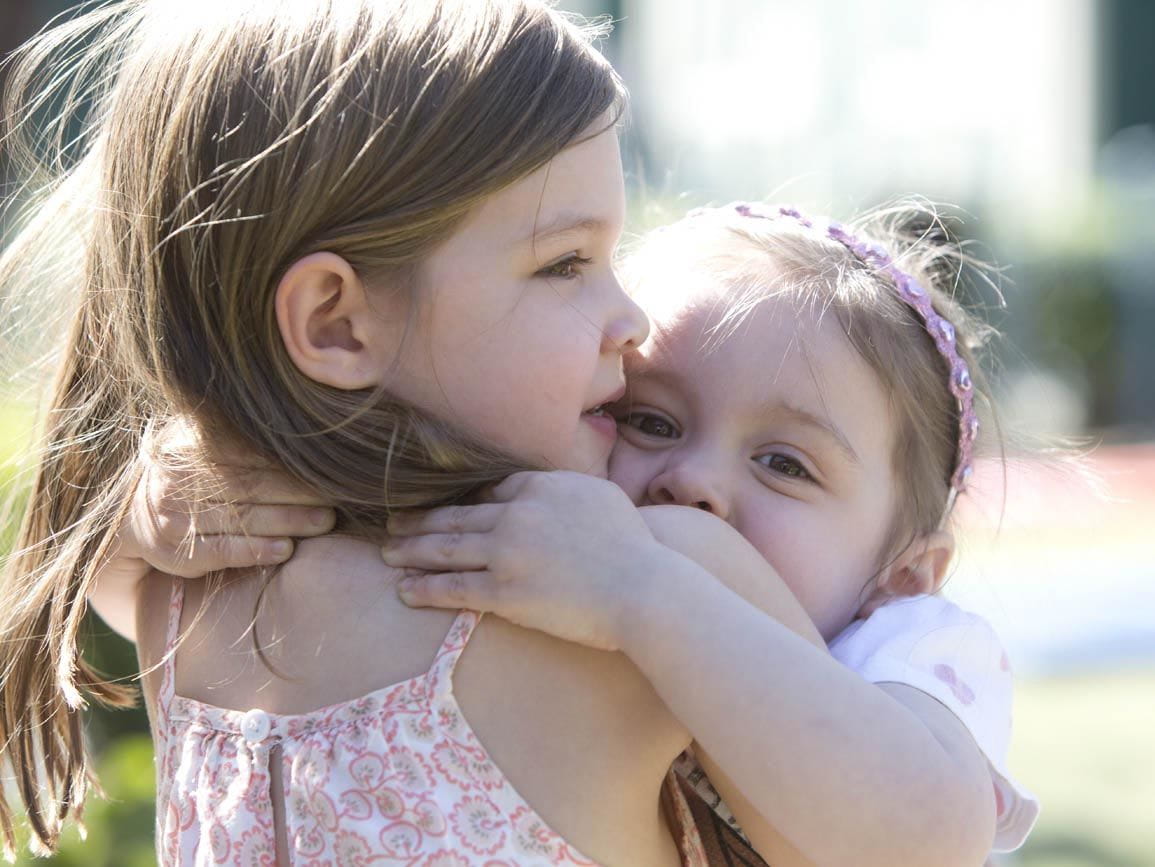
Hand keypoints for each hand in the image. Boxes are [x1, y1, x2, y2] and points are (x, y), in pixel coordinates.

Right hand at [113, 420, 335, 577]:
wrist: (127, 517)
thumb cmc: (183, 473)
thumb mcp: (193, 440)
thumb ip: (230, 430)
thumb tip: (296, 418)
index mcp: (187, 445)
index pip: (245, 451)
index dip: (287, 460)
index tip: (325, 465)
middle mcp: (178, 478)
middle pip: (250, 484)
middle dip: (299, 492)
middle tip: (337, 497)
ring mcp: (175, 515)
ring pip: (242, 518)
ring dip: (288, 521)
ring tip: (325, 522)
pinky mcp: (176, 551)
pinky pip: (223, 551)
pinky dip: (257, 550)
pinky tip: (286, 550)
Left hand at [382, 471, 669, 650]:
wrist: (645, 589)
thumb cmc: (635, 549)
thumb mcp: (601, 499)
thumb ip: (568, 492)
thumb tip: (554, 494)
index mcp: (541, 487)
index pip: (491, 489)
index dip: (462, 499)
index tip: (442, 506)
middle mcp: (517, 514)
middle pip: (456, 515)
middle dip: (420, 520)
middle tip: (392, 523)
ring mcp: (507, 553)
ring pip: (446, 548)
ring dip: (410, 550)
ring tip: (387, 552)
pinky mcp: (504, 592)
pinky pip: (454, 588)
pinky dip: (424, 588)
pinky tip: (404, 589)